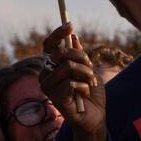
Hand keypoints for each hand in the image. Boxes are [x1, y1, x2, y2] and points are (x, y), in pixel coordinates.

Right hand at [38, 23, 106, 140]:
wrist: (95, 116)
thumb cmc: (90, 93)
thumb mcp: (88, 70)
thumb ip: (79, 55)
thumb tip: (73, 36)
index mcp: (53, 66)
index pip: (49, 46)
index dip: (58, 34)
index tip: (70, 25)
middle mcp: (46, 74)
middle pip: (61, 52)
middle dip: (82, 57)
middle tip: (90, 67)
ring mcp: (47, 86)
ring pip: (68, 66)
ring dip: (86, 73)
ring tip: (90, 83)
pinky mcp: (54, 97)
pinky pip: (72, 82)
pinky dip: (85, 86)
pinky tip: (84, 95)